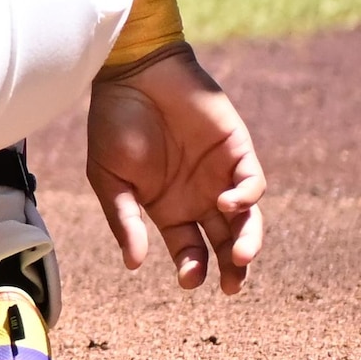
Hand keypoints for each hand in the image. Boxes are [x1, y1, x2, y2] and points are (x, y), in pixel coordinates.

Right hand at [86, 45, 268, 294]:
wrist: (132, 73)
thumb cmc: (113, 121)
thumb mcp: (108, 177)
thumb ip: (123, 219)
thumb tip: (134, 264)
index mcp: (168, 207)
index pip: (190, 249)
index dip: (193, 268)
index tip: (189, 280)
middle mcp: (199, 197)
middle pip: (224, 242)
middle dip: (232, 268)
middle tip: (233, 286)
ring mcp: (221, 175)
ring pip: (246, 219)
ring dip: (246, 241)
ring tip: (239, 256)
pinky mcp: (238, 151)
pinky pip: (252, 184)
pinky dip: (246, 198)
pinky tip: (227, 204)